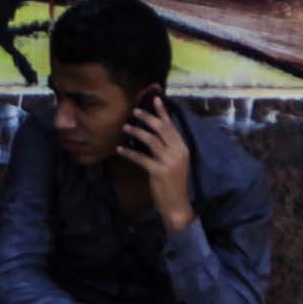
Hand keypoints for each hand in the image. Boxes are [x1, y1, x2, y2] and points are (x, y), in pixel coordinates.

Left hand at [119, 104, 197, 231]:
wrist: (177, 205)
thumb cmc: (174, 183)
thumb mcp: (176, 163)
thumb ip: (168, 148)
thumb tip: (153, 133)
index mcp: (183, 148)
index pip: (172, 126)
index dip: (163, 112)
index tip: (156, 98)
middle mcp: (178, 152)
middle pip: (161, 129)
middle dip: (147, 117)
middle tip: (134, 110)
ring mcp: (169, 162)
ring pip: (151, 140)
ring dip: (136, 132)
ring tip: (125, 127)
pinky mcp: (158, 172)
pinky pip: (141, 158)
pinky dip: (129, 153)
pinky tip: (119, 149)